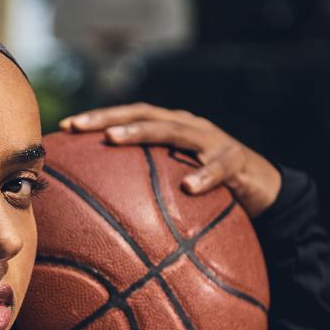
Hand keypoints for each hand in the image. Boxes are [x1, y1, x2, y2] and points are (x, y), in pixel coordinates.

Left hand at [59, 102, 281, 217]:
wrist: (264, 190)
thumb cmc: (210, 191)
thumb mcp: (174, 186)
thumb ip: (144, 190)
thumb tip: (99, 216)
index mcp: (171, 129)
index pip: (130, 116)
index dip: (99, 118)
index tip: (65, 127)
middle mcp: (188, 127)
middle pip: (144, 113)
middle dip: (109, 117)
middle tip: (79, 127)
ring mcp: (212, 140)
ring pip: (175, 129)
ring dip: (142, 132)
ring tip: (114, 139)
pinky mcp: (237, 161)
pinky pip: (220, 167)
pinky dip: (205, 175)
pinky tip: (190, 187)